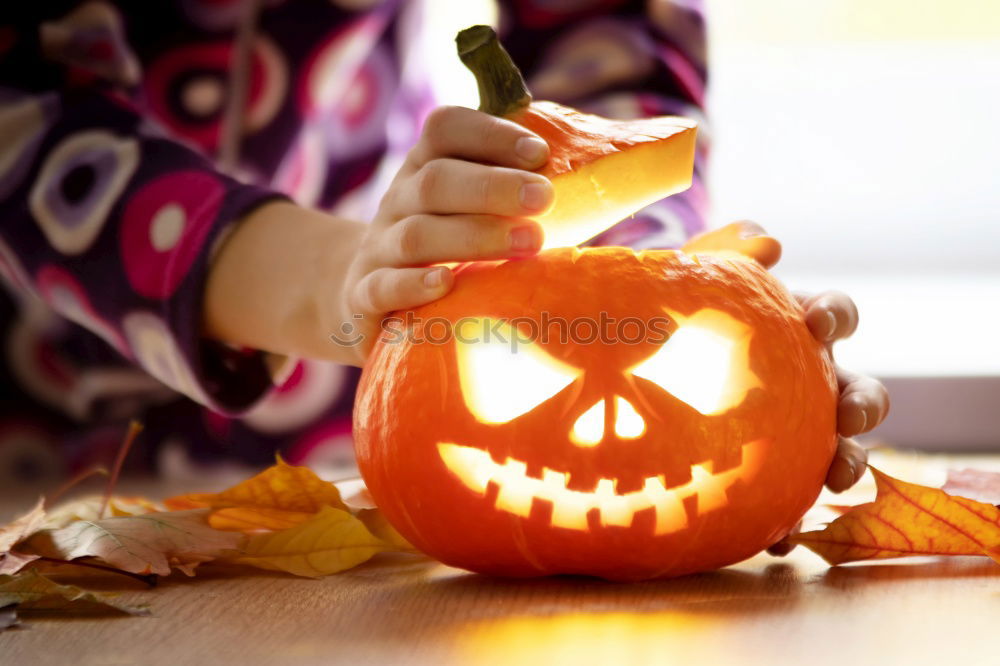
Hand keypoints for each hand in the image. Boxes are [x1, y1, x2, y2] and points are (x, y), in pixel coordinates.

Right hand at [338, 105, 552, 361]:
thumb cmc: (449, 249)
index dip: (491, 134)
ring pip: (416, 235)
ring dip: (472, 236)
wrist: (368, 296)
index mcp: (425, 167)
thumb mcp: (475, 212)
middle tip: (543, 199)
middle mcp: (398, 200)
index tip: (540, 154)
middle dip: (493, 187)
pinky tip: (446, 284)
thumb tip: (614, 179)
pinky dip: (413, 285)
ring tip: (526, 244)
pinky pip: (382, 287)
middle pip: (435, 180)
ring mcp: (378, 248)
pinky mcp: (364, 295)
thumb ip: (522, 194)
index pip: (445, 129)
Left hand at [681, 222, 889, 554]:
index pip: (832, 314)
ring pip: (838, 449)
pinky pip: (787, 500)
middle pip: (855, 388)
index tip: (819, 322)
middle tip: (849, 412)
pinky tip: (773, 536)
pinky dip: (787, 518)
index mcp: (792, 328)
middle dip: (863, 401)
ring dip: (847, 463)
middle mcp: (806, 378)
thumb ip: (725, 252)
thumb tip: (768, 241)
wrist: (631, 366)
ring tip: (834, 477)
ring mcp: (793, 429)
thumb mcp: (689, 277)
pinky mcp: (769, 474)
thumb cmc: (672, 315)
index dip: (836, 315)